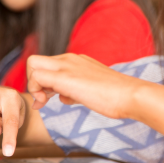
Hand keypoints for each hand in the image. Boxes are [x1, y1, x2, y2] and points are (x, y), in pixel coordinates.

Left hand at [27, 53, 145, 119]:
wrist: (130, 95)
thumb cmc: (115, 96)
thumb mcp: (91, 91)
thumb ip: (75, 91)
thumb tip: (63, 97)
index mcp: (77, 61)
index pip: (49, 65)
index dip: (43, 82)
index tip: (49, 98)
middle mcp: (70, 59)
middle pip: (36, 61)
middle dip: (34, 81)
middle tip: (43, 100)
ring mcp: (67, 65)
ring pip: (33, 64)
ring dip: (33, 85)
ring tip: (44, 102)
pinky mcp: (65, 77)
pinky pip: (36, 77)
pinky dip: (35, 90)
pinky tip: (45, 103)